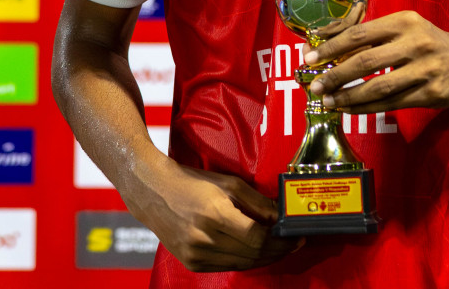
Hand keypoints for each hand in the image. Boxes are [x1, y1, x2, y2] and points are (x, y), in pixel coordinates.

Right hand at [128, 161, 303, 272]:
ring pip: (241, 264)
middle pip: (252, 255)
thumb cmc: (191, 181)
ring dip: (263, 258)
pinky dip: (244, 260)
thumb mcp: (228, 184)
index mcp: (214, 215)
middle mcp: (204, 239)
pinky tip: (254, 251)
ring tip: (278, 248)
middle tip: (292, 244)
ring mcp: (196, 254)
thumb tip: (281, 216)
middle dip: (277, 251)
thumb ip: (257, 202)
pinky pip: (226, 266)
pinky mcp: (191, 263)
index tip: (295, 237)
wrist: (153, 191)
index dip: (280, 242)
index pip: (257, 238)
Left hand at [304, 9, 448, 113]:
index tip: (310, 58)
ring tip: (329, 101)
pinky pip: (391, 103)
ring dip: (348, 96)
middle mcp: (415, 43)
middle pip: (365, 61)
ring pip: (377, 86)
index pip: (359, 34)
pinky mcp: (431, 94)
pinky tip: (349, 109)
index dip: (331, 47)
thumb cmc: (428, 43)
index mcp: (404, 22)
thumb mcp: (406, 28)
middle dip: (335, 75)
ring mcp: (425, 70)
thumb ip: (373, 36)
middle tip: (315, 85)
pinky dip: (366, 107)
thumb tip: (329, 47)